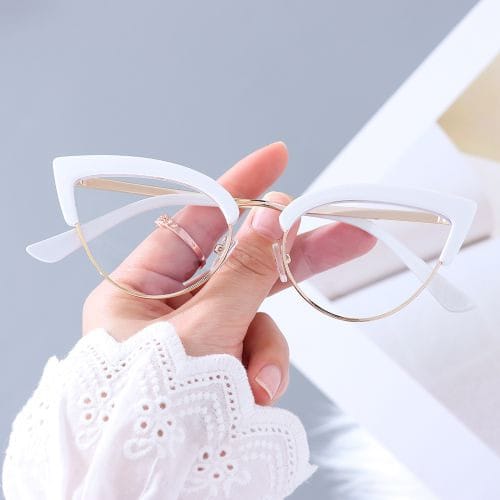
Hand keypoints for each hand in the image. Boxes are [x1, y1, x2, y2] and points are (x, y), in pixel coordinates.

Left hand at [83, 142, 374, 404]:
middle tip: (343, 235)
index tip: (277, 158)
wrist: (146, 487)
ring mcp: (199, 335)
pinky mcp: (221, 363)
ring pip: (256, 314)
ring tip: (258, 381)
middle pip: (240, 262)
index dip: (238, 188)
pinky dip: (263, 369)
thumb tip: (270, 219)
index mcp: (139, 288)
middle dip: (288, 255)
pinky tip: (254, 392)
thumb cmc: (153, 409)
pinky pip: (256, 350)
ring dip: (268, 344)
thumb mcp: (203, 332)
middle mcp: (168, 308)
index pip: (195, 220)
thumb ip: (242, 275)